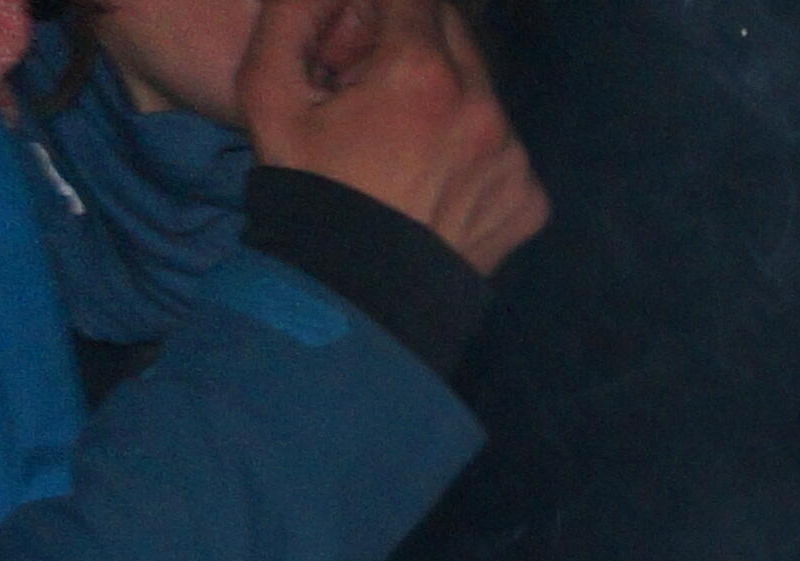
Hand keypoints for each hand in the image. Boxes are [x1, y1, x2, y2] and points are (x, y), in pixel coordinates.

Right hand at [241, 0, 545, 278]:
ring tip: (406, 137)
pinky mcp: (531, 199)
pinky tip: (435, 178)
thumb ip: (290, 16)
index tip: (364, 28)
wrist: (355, 294)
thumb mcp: (268, 93)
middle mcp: (481, 107)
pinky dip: (474, 151)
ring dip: (449, 95)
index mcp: (420, 72)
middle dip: (416, 41)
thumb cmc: (306, 187)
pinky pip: (505, 152)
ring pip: (484, 92)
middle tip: (379, 80)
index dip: (382, 4)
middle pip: (455, 35)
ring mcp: (514, 156)